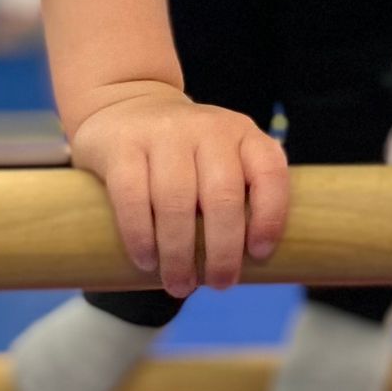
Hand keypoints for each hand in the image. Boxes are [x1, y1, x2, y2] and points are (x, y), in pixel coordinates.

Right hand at [69, 88, 289, 301]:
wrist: (126, 105)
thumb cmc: (185, 154)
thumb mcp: (222, 158)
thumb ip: (238, 195)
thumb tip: (251, 268)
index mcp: (242, 134)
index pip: (269, 173)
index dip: (270, 216)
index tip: (260, 254)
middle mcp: (207, 128)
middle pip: (221, 196)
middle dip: (222, 251)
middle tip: (219, 285)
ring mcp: (162, 133)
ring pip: (175, 201)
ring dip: (179, 253)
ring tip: (179, 284)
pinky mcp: (121, 145)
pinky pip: (132, 196)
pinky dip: (140, 235)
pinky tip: (146, 261)